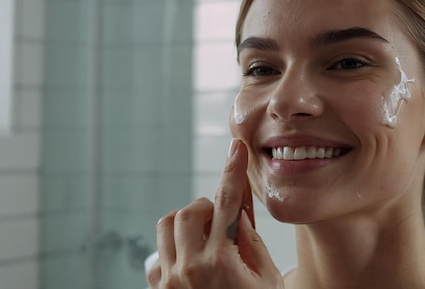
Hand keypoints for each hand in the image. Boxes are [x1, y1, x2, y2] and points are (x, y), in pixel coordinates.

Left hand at [147, 139, 283, 288]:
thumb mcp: (267, 281)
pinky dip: (174, 247)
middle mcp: (189, 269)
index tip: (235, 148)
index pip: (227, 202)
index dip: (233, 171)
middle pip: (189, 211)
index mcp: (221, 263)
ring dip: (187, 223)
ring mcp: (169, 281)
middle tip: (222, 221)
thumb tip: (238, 214)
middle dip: (207, 207)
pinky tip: (193, 261)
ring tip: (206, 238)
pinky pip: (157, 253)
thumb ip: (251, 243)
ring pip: (166, 226)